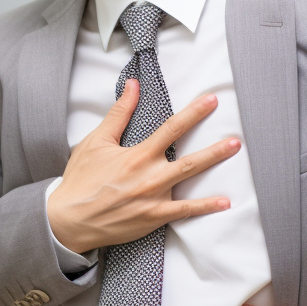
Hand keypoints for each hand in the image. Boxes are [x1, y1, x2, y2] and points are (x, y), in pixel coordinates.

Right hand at [47, 80, 240, 253]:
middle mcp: (149, 176)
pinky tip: (224, 202)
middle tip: (237, 138)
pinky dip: (206, 207)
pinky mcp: (153, 218)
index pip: (172, 129)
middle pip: (190, 159)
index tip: (212, 101)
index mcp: (137, 155)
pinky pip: (184, 212)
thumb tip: (132, 86)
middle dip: (215, 148)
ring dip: (213, 169)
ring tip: (232, 157)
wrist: (69, 219)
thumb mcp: (96, 141)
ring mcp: (154, 199)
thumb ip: (119, 113)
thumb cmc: (81, 180)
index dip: (194, 114)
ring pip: (189, 182)